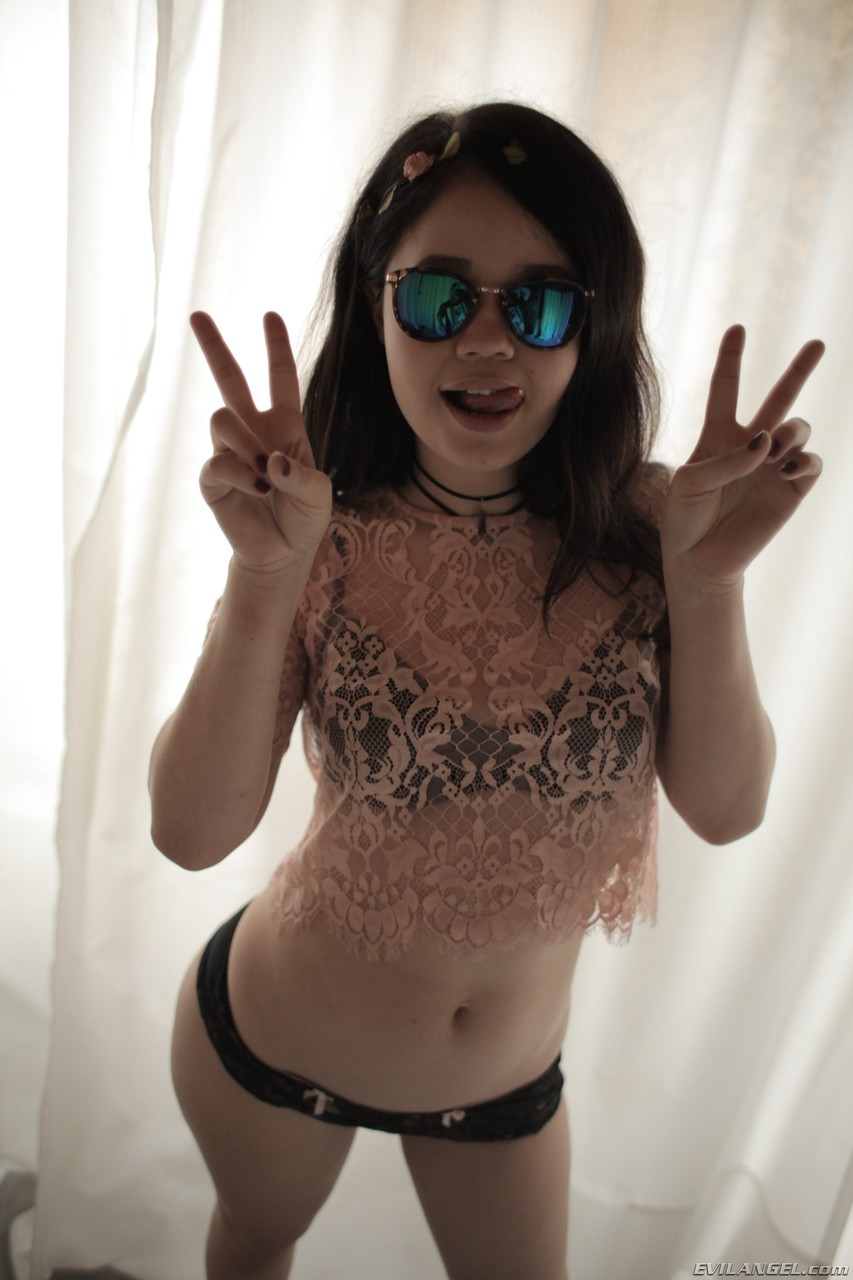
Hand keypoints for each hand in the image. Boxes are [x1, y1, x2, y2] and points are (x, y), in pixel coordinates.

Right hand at [191, 311, 331, 570]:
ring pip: (221, 418)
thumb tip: (269, 461)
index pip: (280, 378)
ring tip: (264, 473)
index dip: (276, 347)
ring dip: (245, 443)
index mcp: (285, 426)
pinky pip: (217, 460)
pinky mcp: (212, 478)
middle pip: (229, 379)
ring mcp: (229, 452)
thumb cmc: (304, 518)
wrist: (282, 553)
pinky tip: (258, 488)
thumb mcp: (319, 493)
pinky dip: (240, 473)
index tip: (270, 316)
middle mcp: (253, 431)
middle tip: (197, 315)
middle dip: (214, 347)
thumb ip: (301, 474)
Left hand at [660, 325, 824, 593]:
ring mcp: (773, 467)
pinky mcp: (790, 491)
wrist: (699, 562)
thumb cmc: (684, 520)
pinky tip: (786, 468)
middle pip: (778, 399)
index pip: (726, 390)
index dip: (731, 359)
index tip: (737, 328)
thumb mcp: (690, 483)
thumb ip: (727, 459)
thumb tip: (768, 444)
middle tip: (818, 344)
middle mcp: (750, 447)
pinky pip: (811, 464)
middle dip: (799, 371)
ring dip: (792, 429)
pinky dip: (803, 460)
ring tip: (775, 446)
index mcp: (717, 437)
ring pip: (799, 428)